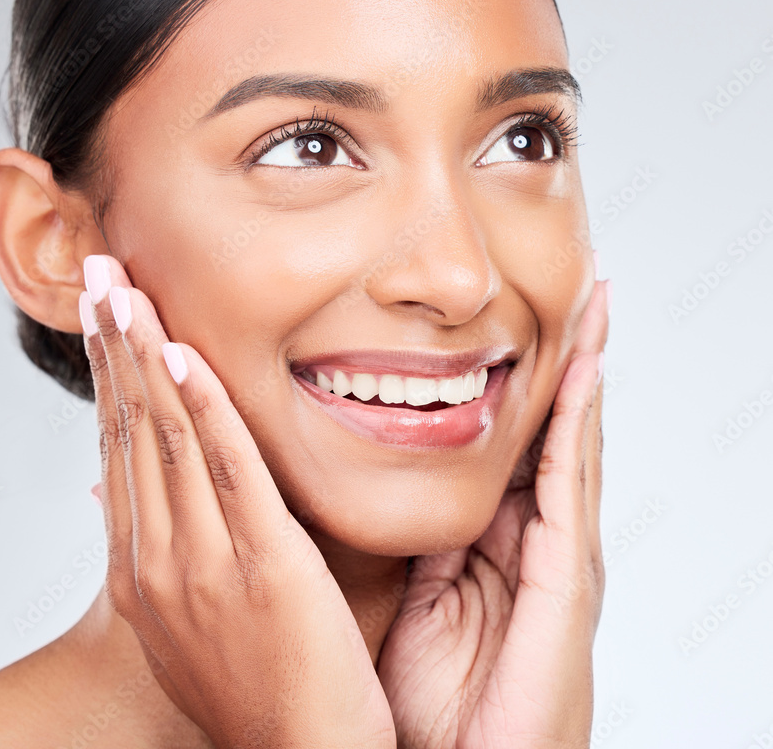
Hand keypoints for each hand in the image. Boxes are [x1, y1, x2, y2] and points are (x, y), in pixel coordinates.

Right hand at [78, 255, 396, 748]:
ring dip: (143, 352)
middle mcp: (158, 556)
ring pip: (165, 434)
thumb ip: (158, 546)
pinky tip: (183, 352)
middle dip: (111, 343)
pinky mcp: (262, 563)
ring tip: (125, 288)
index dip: (106, 373)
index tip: (98, 315)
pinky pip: (226, 467)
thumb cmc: (250, 688)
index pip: (117, 446)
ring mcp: (204, 560)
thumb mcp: (183, 618)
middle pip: (130, 427)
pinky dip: (202, 404)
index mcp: (141, 566)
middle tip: (97, 273)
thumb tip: (120, 488)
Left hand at [376, 278, 609, 748]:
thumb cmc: (435, 705)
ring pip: (573, 439)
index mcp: (497, 538)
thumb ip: (422, 537)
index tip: (523, 313)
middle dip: (569, 354)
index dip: (521, 376)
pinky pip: (570, 483)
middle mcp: (537, 537)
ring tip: (593, 301)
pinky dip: (579, 424)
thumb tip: (394, 480)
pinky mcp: (566, 577)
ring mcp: (560, 554)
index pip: (514, 437)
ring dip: (584, 368)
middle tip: (581, 281)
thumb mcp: (418, 596)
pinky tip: (583, 373)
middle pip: (554, 425)